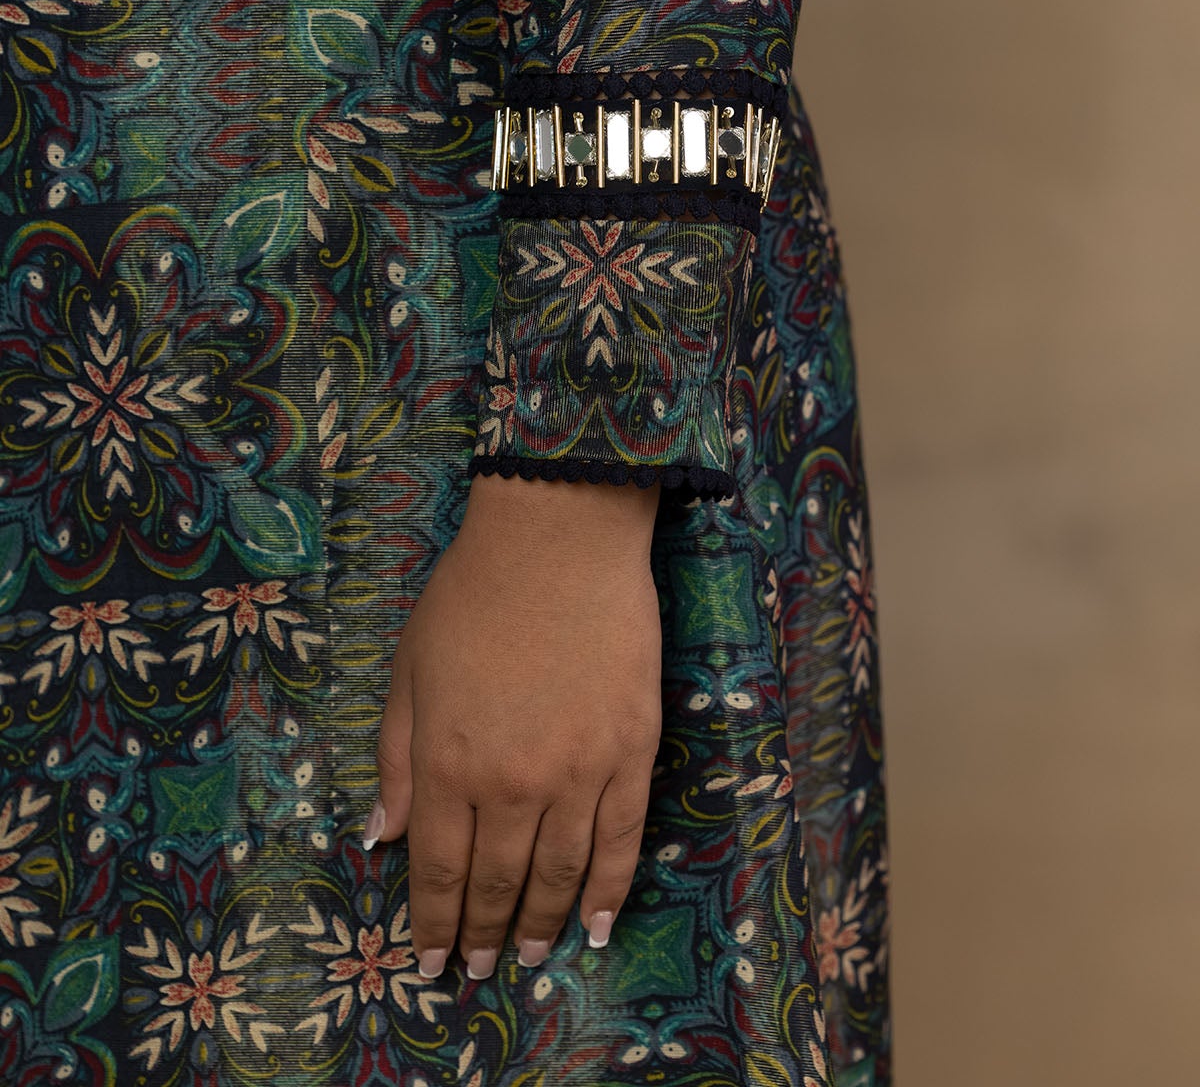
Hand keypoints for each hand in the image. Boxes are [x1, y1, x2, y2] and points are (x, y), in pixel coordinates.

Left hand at [366, 470, 662, 978]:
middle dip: (482, 933)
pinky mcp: (631, 751)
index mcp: (448, 762)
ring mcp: (579, 770)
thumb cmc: (472, 594)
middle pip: (497, 880)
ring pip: (561, 872)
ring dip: (542, 922)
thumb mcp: (410, 671)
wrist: (558, 539)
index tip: (431, 962)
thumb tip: (382, 838)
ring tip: (529, 955)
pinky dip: (610, 890)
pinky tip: (598, 923)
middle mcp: (512, 781)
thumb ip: (398, 760)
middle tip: (477, 968)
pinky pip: (622, 839)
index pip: (439, 869)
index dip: (433, 923)